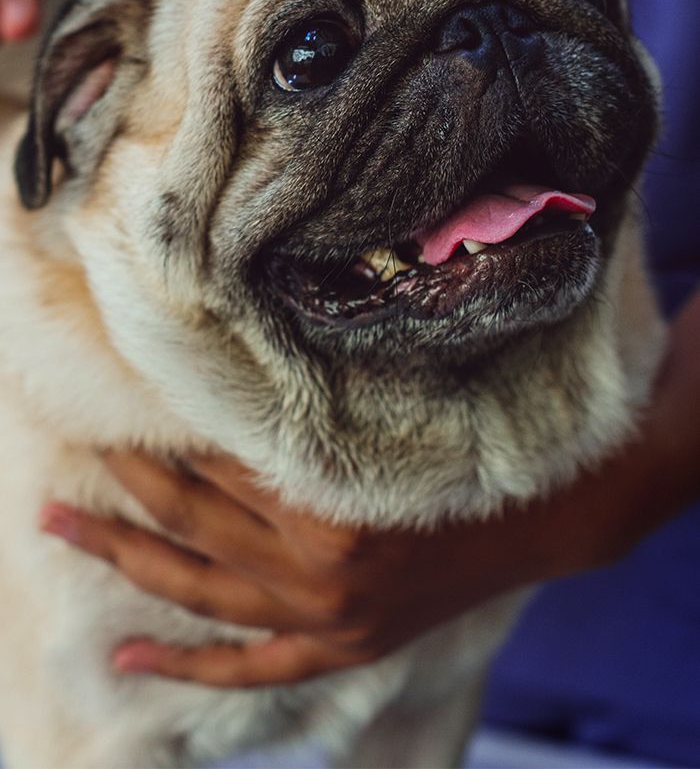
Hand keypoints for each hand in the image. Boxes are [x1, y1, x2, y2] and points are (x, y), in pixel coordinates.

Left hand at [40, 289, 699, 687]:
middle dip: (124, 488)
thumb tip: (220, 373)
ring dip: (127, 562)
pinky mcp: (343, 646)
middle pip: (193, 521)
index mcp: (332, 495)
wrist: (543, 512)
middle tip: (69, 464)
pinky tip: (128, 667)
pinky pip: (253, 667)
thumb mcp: (382, 404)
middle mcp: (321, 566)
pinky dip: (191, 667)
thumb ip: (302, 399)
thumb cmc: (463, 441)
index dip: (164, 435)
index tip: (118, 408)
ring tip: (61, 531)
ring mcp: (330, 618)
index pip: (218, 461)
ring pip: (202, 590)